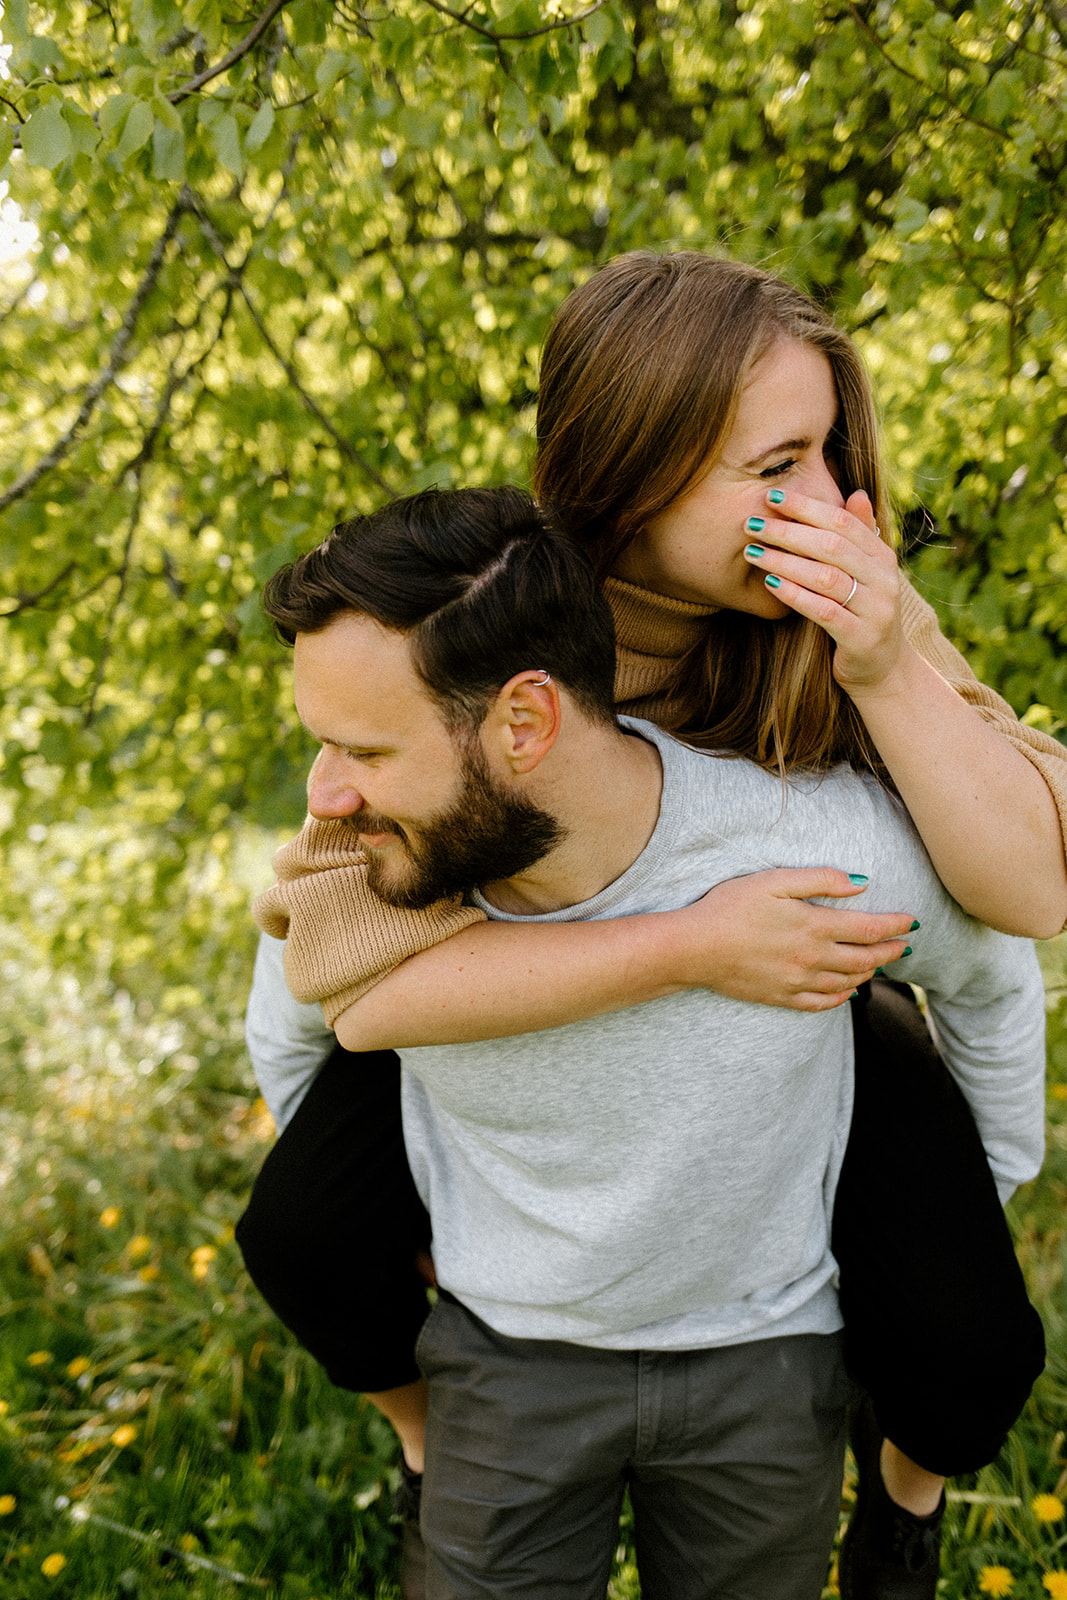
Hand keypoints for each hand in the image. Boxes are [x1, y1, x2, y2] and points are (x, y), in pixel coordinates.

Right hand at [672, 866, 916, 1011]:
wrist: (695, 947)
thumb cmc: (730, 907)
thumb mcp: (775, 880)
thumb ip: (821, 880)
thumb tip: (861, 883)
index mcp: (815, 926)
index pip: (870, 929)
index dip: (896, 925)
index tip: (912, 921)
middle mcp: (814, 958)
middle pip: (866, 958)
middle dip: (891, 951)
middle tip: (907, 945)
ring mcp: (799, 982)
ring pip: (849, 982)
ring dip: (871, 972)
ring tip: (880, 963)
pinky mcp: (782, 998)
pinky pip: (824, 1003)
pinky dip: (843, 997)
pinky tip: (849, 990)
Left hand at [742, 488, 906, 693]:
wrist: (883, 671)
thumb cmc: (863, 615)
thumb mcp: (866, 574)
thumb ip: (860, 536)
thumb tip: (857, 492)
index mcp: (882, 557)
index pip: (843, 522)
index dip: (807, 507)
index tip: (771, 496)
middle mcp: (884, 580)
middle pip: (832, 546)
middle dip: (788, 532)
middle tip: (753, 523)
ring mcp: (875, 610)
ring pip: (826, 577)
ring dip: (785, 561)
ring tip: (752, 552)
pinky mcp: (860, 638)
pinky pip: (824, 611)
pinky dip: (795, 595)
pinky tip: (769, 583)